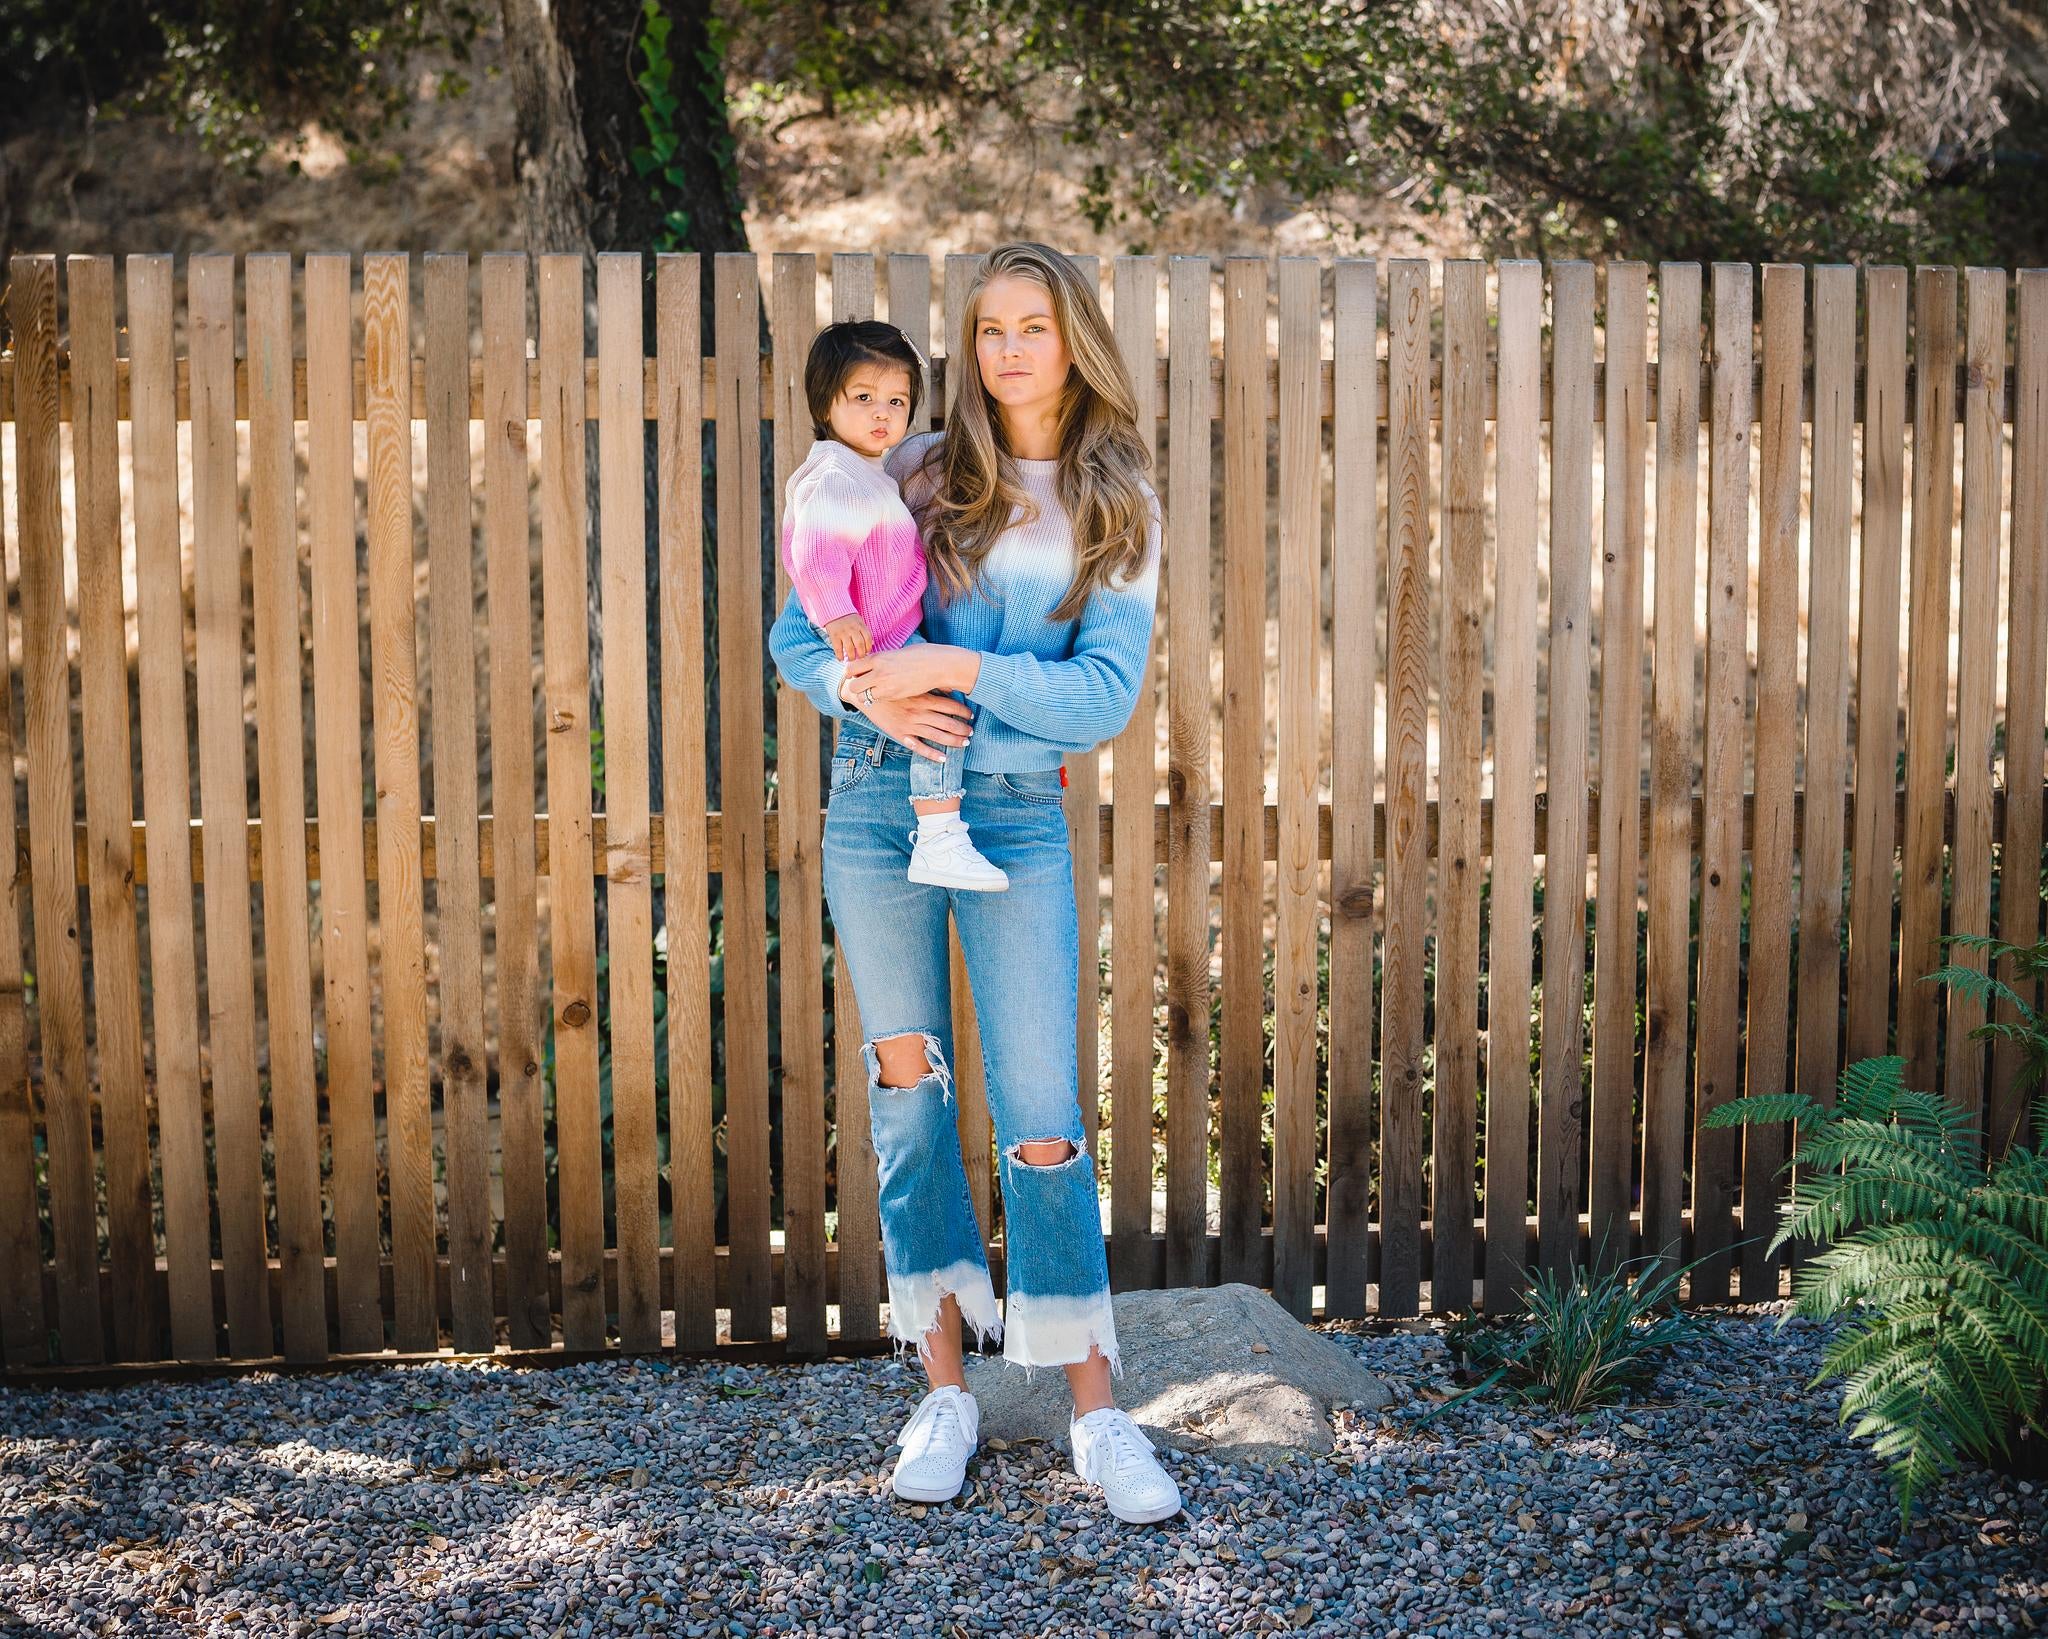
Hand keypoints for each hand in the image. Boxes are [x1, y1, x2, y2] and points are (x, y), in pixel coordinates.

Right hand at [822, 613, 871, 661]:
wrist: (833, 609)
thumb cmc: (848, 618)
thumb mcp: (859, 621)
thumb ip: (864, 631)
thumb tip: (871, 644)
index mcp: (860, 625)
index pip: (868, 638)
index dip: (868, 647)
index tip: (867, 652)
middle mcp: (852, 629)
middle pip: (860, 644)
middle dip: (861, 654)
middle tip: (860, 657)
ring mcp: (843, 632)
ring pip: (850, 648)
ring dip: (851, 656)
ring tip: (851, 659)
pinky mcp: (834, 636)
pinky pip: (838, 648)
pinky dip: (840, 656)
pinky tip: (841, 659)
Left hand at [841, 643, 973, 703]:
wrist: (939, 665)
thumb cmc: (921, 654)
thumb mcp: (896, 652)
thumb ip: (881, 659)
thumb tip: (870, 663)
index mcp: (878, 658)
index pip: (850, 667)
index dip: (851, 671)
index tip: (856, 672)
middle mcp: (879, 673)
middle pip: (853, 685)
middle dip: (855, 685)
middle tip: (862, 683)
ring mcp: (887, 686)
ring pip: (864, 697)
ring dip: (866, 694)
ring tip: (874, 689)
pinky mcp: (896, 696)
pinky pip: (880, 699)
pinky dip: (880, 697)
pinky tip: (888, 692)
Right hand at [842, 681, 971, 762]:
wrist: (865, 692)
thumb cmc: (889, 684)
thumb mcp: (910, 682)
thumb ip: (928, 686)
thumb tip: (950, 687)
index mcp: (923, 698)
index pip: (951, 706)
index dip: (964, 711)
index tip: (971, 715)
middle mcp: (919, 712)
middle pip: (948, 723)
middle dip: (963, 729)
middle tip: (971, 732)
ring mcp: (910, 725)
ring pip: (938, 736)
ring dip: (954, 741)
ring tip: (965, 743)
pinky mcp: (900, 735)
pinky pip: (920, 747)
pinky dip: (933, 755)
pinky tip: (944, 758)